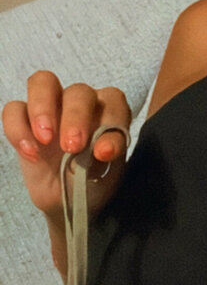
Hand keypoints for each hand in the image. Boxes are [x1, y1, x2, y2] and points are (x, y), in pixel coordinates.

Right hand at [2, 71, 130, 219]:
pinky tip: (30, 153)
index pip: (113, 100)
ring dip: (43, 108)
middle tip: (72, 147)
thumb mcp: (107, 175)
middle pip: (78, 91)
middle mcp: (81, 103)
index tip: (104, 153)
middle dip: (75, 117)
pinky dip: (18, 129)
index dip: (112, 121)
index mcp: (108, 111)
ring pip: (44, 83)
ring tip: (45, 139)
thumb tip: (102, 149)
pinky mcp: (23, 120)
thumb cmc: (92, 181)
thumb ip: (107, 157)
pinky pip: (14, 109)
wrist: (67, 201)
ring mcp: (50, 107)